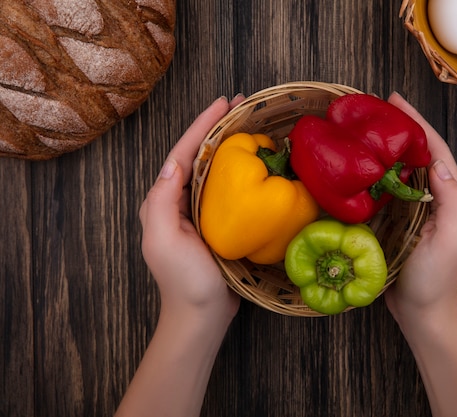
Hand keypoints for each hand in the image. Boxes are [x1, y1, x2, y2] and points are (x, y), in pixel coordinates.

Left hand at [139, 95, 243, 317]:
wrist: (202, 315)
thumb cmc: (184, 281)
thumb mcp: (163, 240)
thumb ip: (161, 202)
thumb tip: (172, 164)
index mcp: (163, 201)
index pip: (182, 154)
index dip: (202, 126)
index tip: (223, 104)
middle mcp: (179, 201)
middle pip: (198, 155)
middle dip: (217, 128)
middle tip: (242, 106)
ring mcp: (199, 212)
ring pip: (214, 168)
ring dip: (230, 144)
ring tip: (251, 124)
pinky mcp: (219, 223)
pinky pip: (228, 188)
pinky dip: (239, 170)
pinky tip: (255, 163)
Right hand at [384, 92, 456, 323]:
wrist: (422, 314)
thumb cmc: (437, 280)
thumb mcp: (454, 239)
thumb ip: (454, 200)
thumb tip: (437, 163)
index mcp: (455, 198)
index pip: (437, 152)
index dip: (417, 124)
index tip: (395, 102)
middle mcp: (439, 199)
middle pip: (421, 154)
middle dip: (402, 129)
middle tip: (375, 110)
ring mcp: (419, 211)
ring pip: (405, 170)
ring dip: (388, 148)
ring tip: (366, 130)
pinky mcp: (401, 222)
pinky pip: (390, 190)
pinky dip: (378, 173)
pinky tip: (362, 167)